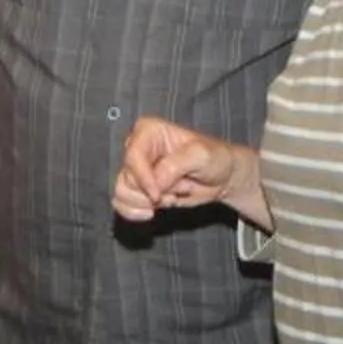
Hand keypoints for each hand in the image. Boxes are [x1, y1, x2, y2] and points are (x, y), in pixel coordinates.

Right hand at [113, 116, 240, 219]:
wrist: (222, 177)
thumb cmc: (214, 158)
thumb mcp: (201, 154)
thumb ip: (176, 164)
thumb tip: (155, 183)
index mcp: (149, 131)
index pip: (133, 156)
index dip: (143, 178)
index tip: (157, 194)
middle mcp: (138, 148)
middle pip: (127, 177)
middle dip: (151, 192)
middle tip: (175, 191)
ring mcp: (137, 170)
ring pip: (122, 192)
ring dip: (146, 203)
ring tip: (169, 198)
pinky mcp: (138, 189)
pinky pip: (121, 203)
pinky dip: (134, 212)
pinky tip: (151, 212)